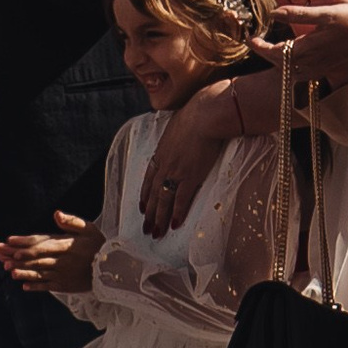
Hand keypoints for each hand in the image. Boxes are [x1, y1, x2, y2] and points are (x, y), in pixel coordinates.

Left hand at [0, 210, 96, 293]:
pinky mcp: (65, 286)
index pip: (40, 243)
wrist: (115, 270)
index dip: (23, 242)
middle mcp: (62, 261)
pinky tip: (23, 285)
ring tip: (7, 269)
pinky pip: (47, 286)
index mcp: (65, 245)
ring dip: (21, 271)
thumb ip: (71, 222)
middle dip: (15, 255)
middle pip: (34, 258)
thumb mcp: (89, 229)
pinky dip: (35, 285)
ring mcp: (62, 275)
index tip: (9, 241)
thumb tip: (56, 213)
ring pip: (38, 272)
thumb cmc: (100, 246)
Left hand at [138, 72, 243, 237]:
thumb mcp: (178, 124)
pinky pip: (181, 200)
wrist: (204, 115)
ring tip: (156, 233)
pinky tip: (174, 224)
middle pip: (154, 194)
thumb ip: (176, 135)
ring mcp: (176, 172)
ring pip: (164, 200)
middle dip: (149, 213)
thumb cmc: (195, 114)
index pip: (148, 179)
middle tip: (147, 229)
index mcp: (161, 152)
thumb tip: (181, 132)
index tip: (142, 207)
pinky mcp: (191, 176)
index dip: (145, 195)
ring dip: (159, 218)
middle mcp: (164, 165)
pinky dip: (177, 213)